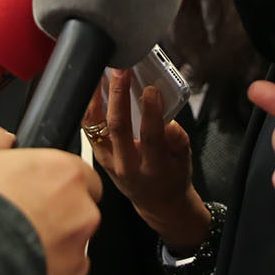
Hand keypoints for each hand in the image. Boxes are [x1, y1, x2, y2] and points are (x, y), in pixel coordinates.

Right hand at [0, 123, 101, 274]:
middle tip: (11, 217)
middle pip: (73, 212)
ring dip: (42, 248)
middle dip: (48, 215)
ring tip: (3, 248)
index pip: (77, 172)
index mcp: (65, 174)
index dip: (50, 178)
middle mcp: (81, 215)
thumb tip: (1, 138)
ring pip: (65, 250)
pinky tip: (6, 271)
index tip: (29, 186)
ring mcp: (76, 258)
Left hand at [82, 69, 208, 251]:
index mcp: (153, 169)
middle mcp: (127, 167)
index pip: (150, 137)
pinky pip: (89, 128)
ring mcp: (108, 162)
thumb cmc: (172, 178)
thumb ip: (178, 140)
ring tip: (101, 73)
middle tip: (122, 71)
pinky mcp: (98, 156)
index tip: (151, 90)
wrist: (157, 203)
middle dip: (119, 96)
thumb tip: (169, 119)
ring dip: (96, 98)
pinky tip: (94, 89)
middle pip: (118, 128)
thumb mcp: (185, 161)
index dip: (151, 112)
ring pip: (95, 126)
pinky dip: (89, 107)